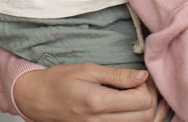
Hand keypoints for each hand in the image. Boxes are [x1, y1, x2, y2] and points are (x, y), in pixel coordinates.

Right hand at [13, 63, 158, 121]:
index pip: (141, 101)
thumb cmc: (60, 80)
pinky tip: (131, 108)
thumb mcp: (87, 70)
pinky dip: (133, 120)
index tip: (139, 78)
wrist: (37, 99)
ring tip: (136, 96)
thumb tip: (143, 76)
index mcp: (98, 102)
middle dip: (150, 101)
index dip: (147, 87)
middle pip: (144, 117)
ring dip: (143, 112)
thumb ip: (117, 75)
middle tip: (141, 87)